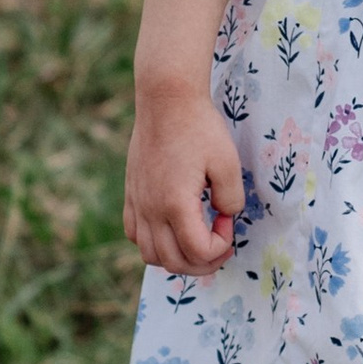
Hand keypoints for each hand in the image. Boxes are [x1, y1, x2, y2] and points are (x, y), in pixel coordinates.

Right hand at [124, 86, 246, 275]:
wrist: (166, 100)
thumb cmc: (199, 128)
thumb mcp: (228, 163)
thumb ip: (231, 199)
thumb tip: (224, 217)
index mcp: (175, 203)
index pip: (197, 251)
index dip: (221, 246)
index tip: (228, 219)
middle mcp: (151, 209)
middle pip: (173, 262)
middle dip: (202, 263)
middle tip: (220, 244)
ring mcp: (137, 203)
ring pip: (150, 255)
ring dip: (177, 258)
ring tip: (197, 240)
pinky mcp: (131, 194)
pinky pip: (135, 234)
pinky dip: (154, 242)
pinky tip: (172, 226)